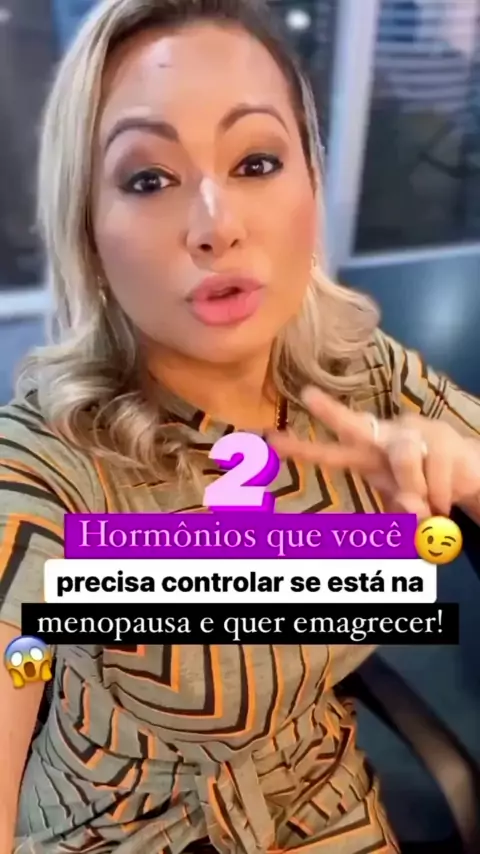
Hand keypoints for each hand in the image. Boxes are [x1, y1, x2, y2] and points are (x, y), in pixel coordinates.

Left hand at [269, 387, 479, 517]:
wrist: (468, 475)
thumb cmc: (423, 488)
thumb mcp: (405, 508)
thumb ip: (402, 512)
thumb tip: (413, 507)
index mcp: (367, 455)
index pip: (330, 451)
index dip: (302, 448)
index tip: (272, 440)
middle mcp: (386, 438)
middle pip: (354, 423)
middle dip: (331, 412)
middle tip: (309, 395)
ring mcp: (416, 434)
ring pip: (406, 458)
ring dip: (417, 488)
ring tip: (428, 506)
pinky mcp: (445, 439)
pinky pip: (437, 474)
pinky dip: (440, 499)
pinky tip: (445, 501)